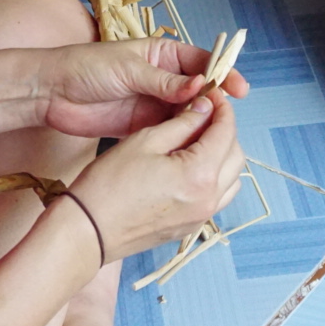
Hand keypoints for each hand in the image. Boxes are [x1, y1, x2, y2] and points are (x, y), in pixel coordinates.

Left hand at [39, 38, 248, 138]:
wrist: (51, 93)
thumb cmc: (86, 68)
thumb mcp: (128, 69)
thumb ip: (163, 81)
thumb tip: (198, 86)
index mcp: (163, 54)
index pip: (201, 62)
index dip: (222, 74)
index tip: (238, 89)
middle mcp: (164, 78)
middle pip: (200, 91)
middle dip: (215, 103)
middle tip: (226, 118)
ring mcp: (154, 103)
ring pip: (188, 114)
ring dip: (201, 123)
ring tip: (214, 136)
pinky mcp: (144, 126)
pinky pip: (171, 132)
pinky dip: (184, 138)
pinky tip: (194, 147)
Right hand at [66, 86, 246, 261]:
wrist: (88, 231)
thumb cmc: (109, 184)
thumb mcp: (145, 141)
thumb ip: (182, 123)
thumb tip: (204, 109)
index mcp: (199, 175)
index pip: (226, 132)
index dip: (222, 108)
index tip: (213, 94)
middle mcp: (208, 199)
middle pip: (236, 155)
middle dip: (225, 130)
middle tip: (204, 114)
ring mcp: (201, 217)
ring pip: (232, 179)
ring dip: (223, 155)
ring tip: (198, 140)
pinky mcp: (191, 227)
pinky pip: (218, 197)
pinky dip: (215, 177)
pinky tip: (191, 166)